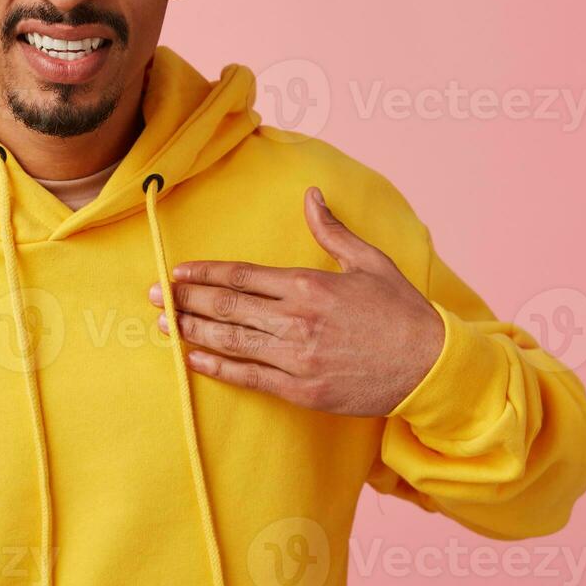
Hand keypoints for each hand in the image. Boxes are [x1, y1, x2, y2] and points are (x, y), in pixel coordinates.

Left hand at [149, 187, 445, 416]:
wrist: (429, 367)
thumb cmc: (402, 312)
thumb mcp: (370, 262)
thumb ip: (333, 230)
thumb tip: (312, 195)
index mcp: (308, 285)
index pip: (241, 276)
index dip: (204, 274)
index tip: (177, 273)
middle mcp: (296, 320)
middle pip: (226, 307)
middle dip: (185, 300)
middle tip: (155, 296)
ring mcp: (297, 357)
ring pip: (230, 341)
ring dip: (191, 331)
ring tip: (164, 324)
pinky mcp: (301, 390)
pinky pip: (248, 377)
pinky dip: (216, 367)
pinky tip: (193, 359)